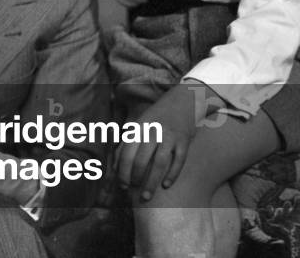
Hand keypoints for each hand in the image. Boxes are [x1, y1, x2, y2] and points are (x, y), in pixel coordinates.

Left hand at [115, 83, 213, 199]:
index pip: (126, 153)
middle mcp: (153, 131)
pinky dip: (172, 174)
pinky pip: (178, 161)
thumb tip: (115, 166)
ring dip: (151, 182)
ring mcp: (170, 136)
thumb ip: (127, 143)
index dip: (122, 171)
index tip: (121, 184)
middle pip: (141, 160)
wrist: (182, 102)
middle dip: (135, 178)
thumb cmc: (156, 117)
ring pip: (159, 163)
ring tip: (146, 196)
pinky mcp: (184, 141)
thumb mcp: (139, 125)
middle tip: (133, 192)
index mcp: (139, 128)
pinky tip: (166, 185)